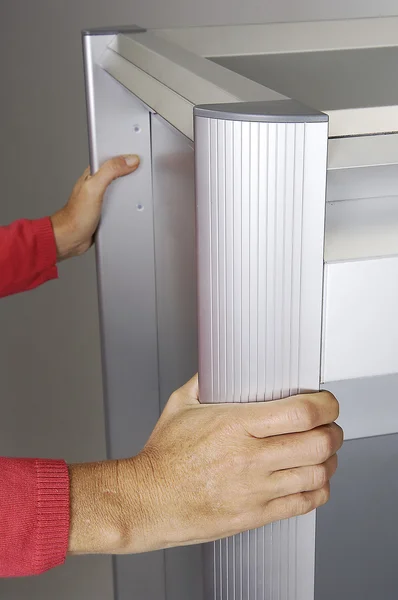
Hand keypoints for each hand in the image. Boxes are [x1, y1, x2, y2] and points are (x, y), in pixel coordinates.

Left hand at [51, 155, 139, 259]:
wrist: (71, 238)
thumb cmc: (75, 216)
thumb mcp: (94, 188)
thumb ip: (110, 171)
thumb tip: (129, 160)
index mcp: (93, 173)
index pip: (113, 158)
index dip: (127, 157)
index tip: (140, 160)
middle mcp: (98, 183)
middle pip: (120, 174)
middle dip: (132, 175)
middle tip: (141, 176)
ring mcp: (102, 197)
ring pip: (122, 190)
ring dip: (130, 193)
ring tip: (137, 192)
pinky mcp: (106, 209)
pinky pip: (121, 204)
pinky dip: (127, 206)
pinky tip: (129, 208)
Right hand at [68, 377, 342, 554]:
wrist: (148, 500)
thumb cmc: (163, 456)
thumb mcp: (180, 406)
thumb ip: (203, 382)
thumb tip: (217, 367)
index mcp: (234, 425)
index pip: (300, 413)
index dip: (325, 405)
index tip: (327, 402)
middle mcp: (249, 458)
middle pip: (317, 444)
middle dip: (333, 432)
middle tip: (331, 427)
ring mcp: (255, 489)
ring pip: (316, 474)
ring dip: (329, 461)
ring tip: (325, 453)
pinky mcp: (255, 514)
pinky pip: (302, 504)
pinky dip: (318, 490)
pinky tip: (313, 480)